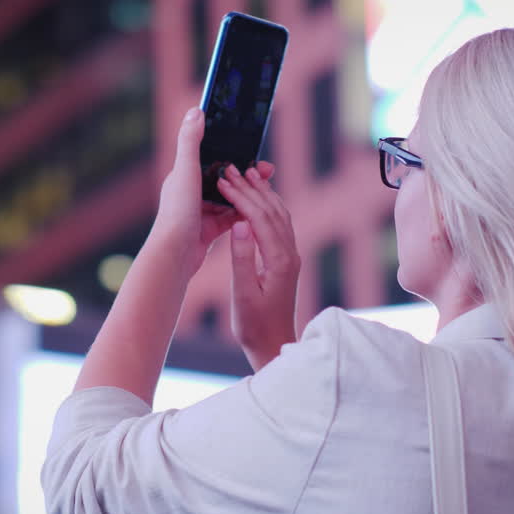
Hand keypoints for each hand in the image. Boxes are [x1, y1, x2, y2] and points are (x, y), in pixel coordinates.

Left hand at [153, 107, 272, 275]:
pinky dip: (245, 214)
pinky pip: (231, 219)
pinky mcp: (208, 232)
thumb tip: (196, 110)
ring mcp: (199, 213)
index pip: (211, 157)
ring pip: (230, 199)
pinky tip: (260, 211)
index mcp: (183, 176)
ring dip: (248, 193)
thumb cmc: (177, 211)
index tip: (253, 149)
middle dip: (246, 174)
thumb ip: (190, 141)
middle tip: (269, 172)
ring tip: (268, 190)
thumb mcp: (185, 171)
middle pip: (224, 178)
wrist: (175, 255)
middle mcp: (190, 193)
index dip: (232, 152)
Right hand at [218, 164, 299, 370]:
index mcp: (278, 260)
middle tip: (232, 168)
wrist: (274, 345)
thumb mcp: (243, 293)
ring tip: (247, 174)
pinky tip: (259, 199)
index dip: (241, 196)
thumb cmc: (254, 325)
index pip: (259, 218)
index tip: (223, 180)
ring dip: (263, 193)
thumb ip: (242, 258)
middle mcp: (289, 254)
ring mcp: (291, 256)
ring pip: (279, 214)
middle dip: (251, 187)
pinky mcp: (287, 261)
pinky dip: (269, 206)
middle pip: (272, 210)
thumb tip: (240, 223)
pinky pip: (280, 224)